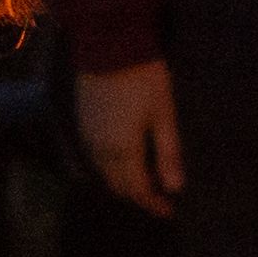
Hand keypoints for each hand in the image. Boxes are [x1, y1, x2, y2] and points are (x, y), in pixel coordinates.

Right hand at [75, 59, 179, 210]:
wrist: (108, 44)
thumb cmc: (143, 78)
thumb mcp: (163, 115)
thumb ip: (168, 154)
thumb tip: (175, 188)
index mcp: (123, 151)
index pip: (138, 190)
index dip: (154, 204)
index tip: (169, 212)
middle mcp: (100, 150)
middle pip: (118, 186)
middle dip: (138, 196)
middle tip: (159, 199)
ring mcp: (88, 136)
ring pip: (104, 173)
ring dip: (123, 183)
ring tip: (145, 182)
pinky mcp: (82, 122)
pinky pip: (95, 157)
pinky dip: (111, 167)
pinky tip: (125, 161)